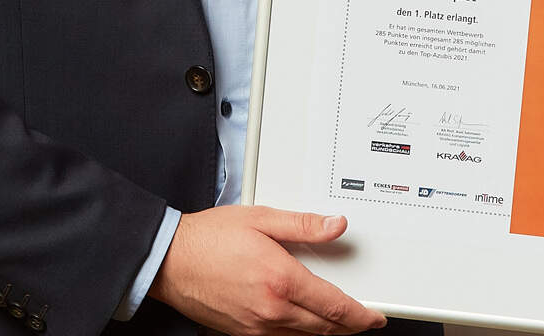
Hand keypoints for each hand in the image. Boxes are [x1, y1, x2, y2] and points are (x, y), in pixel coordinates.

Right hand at [147, 205, 385, 334]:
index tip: (375, 316)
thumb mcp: (259, 219)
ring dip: (326, 332)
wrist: (168, 260)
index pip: (336, 307)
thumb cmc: (207, 239)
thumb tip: (335, 226)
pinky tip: (302, 324)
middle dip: (349, 326)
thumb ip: (302, 225)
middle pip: (325, 327)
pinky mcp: (243, 333)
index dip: (362, 315)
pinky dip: (300, 334)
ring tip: (338, 321)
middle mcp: (272, 309)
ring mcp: (257, 326)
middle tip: (364, 320)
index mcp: (281, 280)